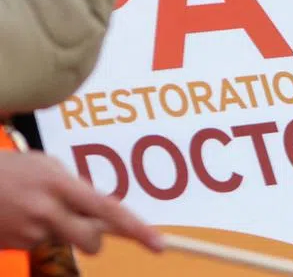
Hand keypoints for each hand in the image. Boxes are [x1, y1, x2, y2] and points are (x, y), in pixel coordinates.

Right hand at [0, 151, 161, 254]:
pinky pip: (39, 244)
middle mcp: (47, 210)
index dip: (136, 228)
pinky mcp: (16, 245)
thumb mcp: (48, 167)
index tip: (158, 244)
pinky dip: (35, 233)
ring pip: (63, 242)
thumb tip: (102, 211)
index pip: (108, 210)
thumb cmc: (13, 170)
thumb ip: (76, 187)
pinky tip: (18, 216)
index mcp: (61, 184)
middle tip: (84, 226)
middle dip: (94, 239)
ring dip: (57, 231)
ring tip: (33, 209)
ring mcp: (29, 231)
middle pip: (91, 240)